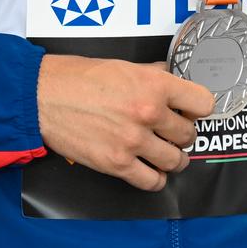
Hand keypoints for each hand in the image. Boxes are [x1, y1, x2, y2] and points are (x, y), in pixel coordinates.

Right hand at [36, 54, 215, 190]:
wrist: (42, 97)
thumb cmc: (78, 78)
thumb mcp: (125, 66)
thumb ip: (154, 75)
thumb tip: (172, 77)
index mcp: (155, 85)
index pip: (204, 103)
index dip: (199, 109)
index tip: (192, 112)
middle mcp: (149, 113)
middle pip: (189, 134)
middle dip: (182, 134)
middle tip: (172, 133)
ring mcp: (133, 141)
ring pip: (176, 160)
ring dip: (173, 159)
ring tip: (166, 155)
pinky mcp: (116, 163)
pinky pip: (152, 181)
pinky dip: (156, 179)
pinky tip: (152, 172)